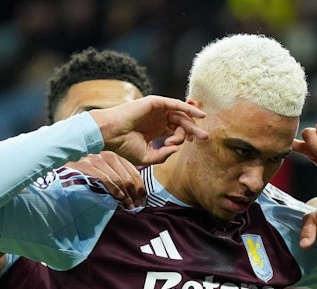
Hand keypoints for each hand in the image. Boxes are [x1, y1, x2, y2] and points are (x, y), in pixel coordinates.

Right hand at [73, 152, 145, 208]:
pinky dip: (113, 189)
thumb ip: (120, 182)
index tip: (142, 201)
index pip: (133, 172)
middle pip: (127, 176)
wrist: (62, 180)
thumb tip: (137, 196)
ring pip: (117, 178)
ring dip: (125, 195)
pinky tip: (118, 197)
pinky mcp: (84, 166)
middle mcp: (105, 156)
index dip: (140, 188)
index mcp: (113, 158)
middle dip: (134, 194)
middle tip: (136, 207)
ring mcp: (94, 160)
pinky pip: (103, 178)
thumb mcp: (106, 180)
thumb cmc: (85, 182)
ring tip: (128, 206)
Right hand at [89, 95, 208, 165]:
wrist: (111, 135)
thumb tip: (178, 150)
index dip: (179, 140)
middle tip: (205, 138)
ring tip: (202, 130)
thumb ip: (163, 156)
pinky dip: (187, 109)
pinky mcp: (155, 103)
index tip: (170, 147)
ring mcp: (157, 111)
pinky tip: (199, 115)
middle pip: (181, 124)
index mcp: (155, 131)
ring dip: (192, 122)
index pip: (175, 133)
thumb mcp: (147, 157)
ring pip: (180, 114)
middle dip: (193, 131)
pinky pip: (175, 104)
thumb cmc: (124, 146)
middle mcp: (157, 120)